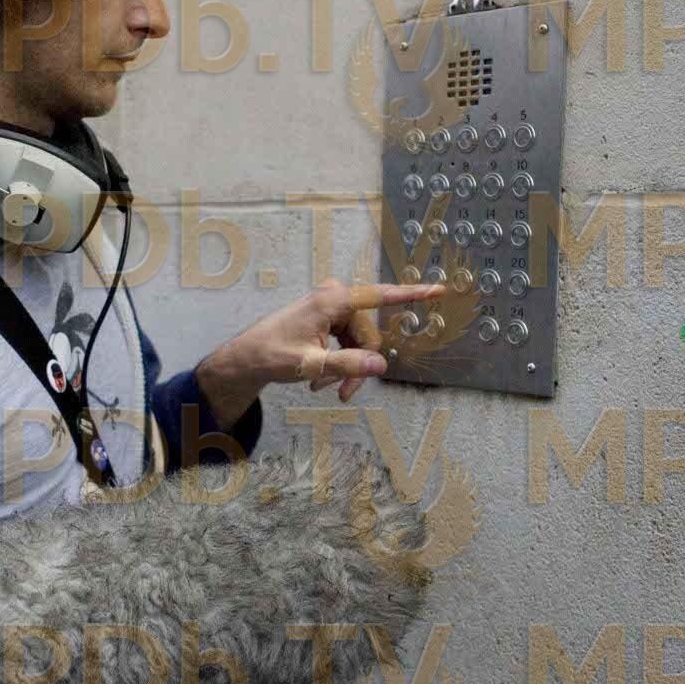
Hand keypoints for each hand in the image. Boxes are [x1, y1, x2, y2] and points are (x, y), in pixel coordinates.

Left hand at [194, 278, 446, 427]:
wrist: (245, 358)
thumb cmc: (270, 355)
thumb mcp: (309, 365)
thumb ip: (346, 365)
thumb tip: (381, 365)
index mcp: (332, 300)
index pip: (380, 296)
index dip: (411, 294)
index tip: (439, 290)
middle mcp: (334, 298)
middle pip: (368, 334)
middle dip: (357, 365)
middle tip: (341, 393)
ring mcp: (331, 308)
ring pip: (359, 343)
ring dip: (345, 368)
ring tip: (322, 388)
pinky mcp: (327, 319)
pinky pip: (347, 343)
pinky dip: (337, 364)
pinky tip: (320, 381)